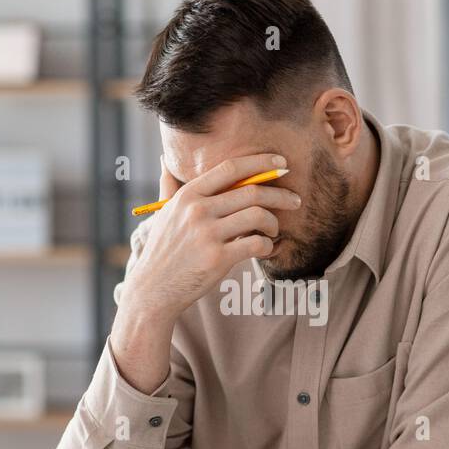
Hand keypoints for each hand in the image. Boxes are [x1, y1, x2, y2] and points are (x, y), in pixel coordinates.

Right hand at [109, 153, 298, 393]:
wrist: (153, 289)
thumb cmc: (163, 250)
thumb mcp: (163, 214)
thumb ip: (169, 185)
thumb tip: (163, 158)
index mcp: (188, 195)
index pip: (230, 168)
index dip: (260, 162)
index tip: (281, 163)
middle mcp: (198, 210)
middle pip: (252, 192)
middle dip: (280, 194)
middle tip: (295, 200)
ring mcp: (208, 234)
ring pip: (259, 216)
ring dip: (274, 223)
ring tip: (274, 231)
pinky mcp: (218, 259)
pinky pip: (257, 244)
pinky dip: (268, 246)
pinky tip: (266, 249)